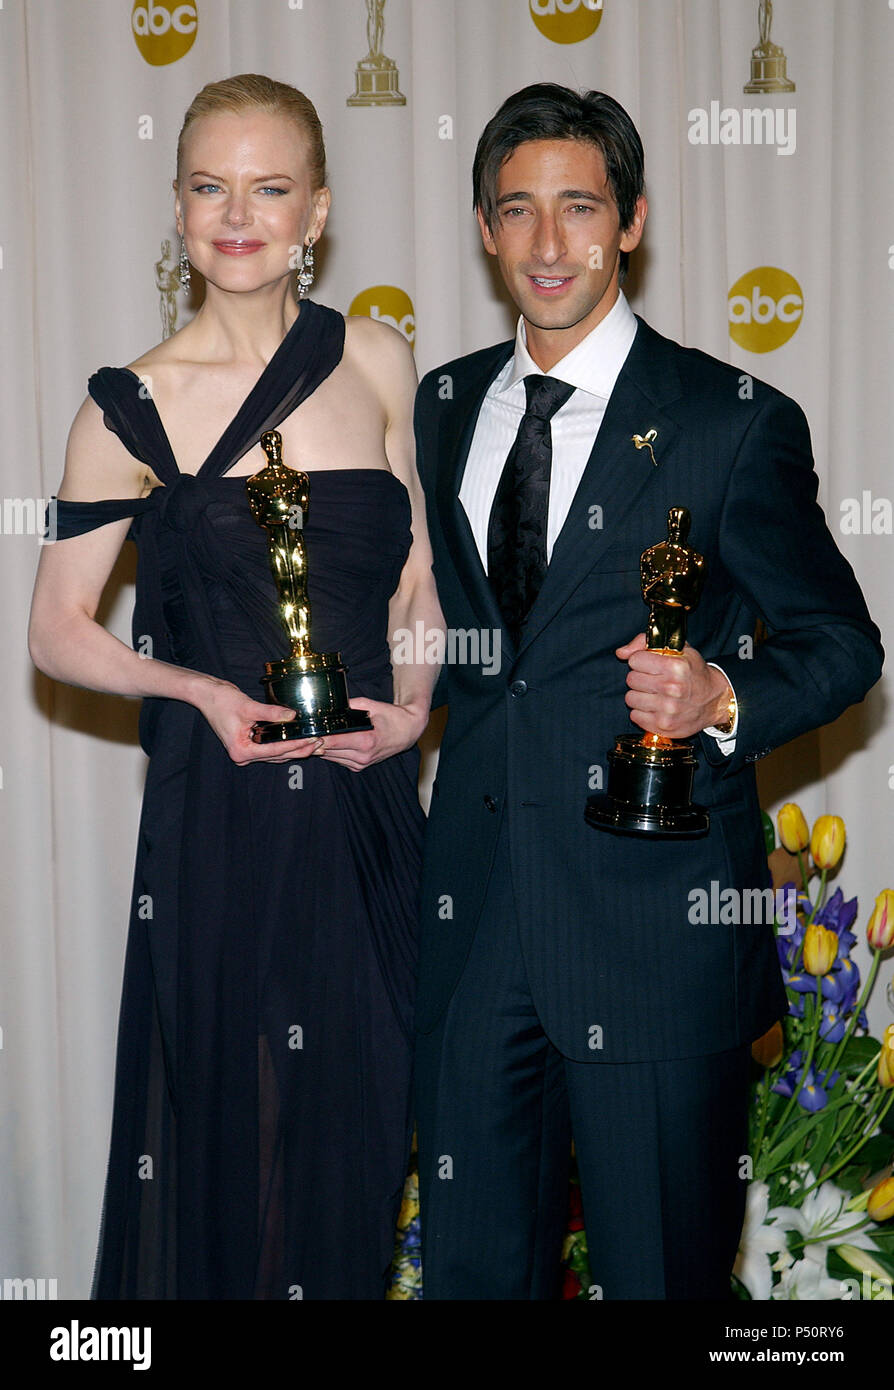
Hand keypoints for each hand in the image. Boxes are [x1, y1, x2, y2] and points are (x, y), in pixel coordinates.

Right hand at [195, 676, 326, 765]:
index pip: (275, 750)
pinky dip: (286, 745)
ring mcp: (246, 752)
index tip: (313, 741)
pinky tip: (300, 741)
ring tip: (316, 745)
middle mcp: (243, 756)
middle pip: (278, 756)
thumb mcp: (248, 706)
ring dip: (296, 750)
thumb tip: (292, 716)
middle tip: (321, 744)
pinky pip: (271, 749)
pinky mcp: (250, 745)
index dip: (296, 746)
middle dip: (300, 750)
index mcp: (241, 750)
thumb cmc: (221, 701)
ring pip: (276, 755)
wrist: (207, 695)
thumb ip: (271, 713)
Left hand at [312, 697, 428, 772]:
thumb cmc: (390, 716)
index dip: (315, 736)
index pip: (331, 741)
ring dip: (321, 748)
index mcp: (365, 740)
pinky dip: (331, 752)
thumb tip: (328, 706)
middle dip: (315, 741)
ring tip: (314, 736)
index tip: (306, 730)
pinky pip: (338, 761)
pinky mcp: (360, 767)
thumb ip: (348, 706)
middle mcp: (363, 755)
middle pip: (327, 751)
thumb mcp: (370, 705)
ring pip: (330, 758)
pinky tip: (330, 742)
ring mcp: (362, 763)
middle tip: (305, 732)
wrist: (407, 731)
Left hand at [615, 633, 730, 739]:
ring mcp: (667, 710)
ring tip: (655, 694)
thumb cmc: (694, 673)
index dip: (641, 661)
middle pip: (631, 679)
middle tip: (653, 680)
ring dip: (639, 696)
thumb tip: (621, 653)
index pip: (635, 660)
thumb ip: (645, 643)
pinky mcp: (663, 726)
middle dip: (640, 678)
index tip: (650, 665)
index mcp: (675, 666)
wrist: (714, 700)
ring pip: (630, 698)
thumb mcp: (678, 649)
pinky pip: (634, 716)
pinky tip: (655, 707)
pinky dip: (642, 712)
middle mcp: (672, 688)